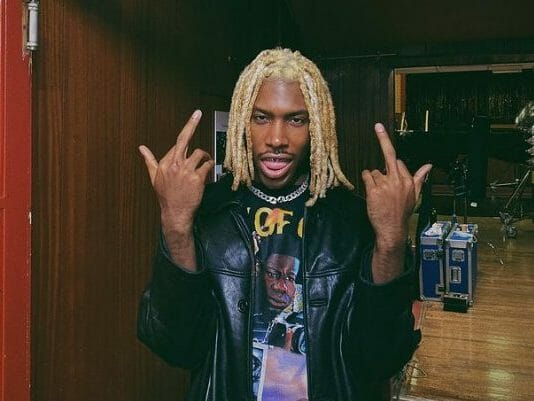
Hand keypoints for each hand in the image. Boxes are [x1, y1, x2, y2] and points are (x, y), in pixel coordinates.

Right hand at [139, 110, 213, 232]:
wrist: (175, 213)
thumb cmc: (166, 196)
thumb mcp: (154, 177)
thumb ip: (149, 160)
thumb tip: (141, 148)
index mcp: (165, 162)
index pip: (178, 142)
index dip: (188, 133)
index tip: (194, 117)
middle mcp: (174, 164)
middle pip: (184, 139)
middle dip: (191, 124)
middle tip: (197, 113)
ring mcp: (186, 171)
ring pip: (200, 153)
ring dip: (206, 157)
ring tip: (206, 163)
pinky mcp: (197, 178)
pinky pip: (207, 165)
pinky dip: (210, 167)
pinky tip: (209, 172)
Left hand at [362, 123, 431, 248]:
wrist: (392, 229)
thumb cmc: (402, 213)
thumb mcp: (415, 195)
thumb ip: (420, 178)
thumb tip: (429, 166)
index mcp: (408, 181)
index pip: (399, 163)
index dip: (393, 167)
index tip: (389, 153)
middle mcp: (397, 181)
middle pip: (389, 155)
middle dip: (383, 139)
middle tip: (378, 126)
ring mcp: (385, 185)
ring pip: (375, 171)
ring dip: (374, 179)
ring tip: (378, 194)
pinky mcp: (373, 191)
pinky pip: (366, 176)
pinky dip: (366, 180)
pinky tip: (370, 190)